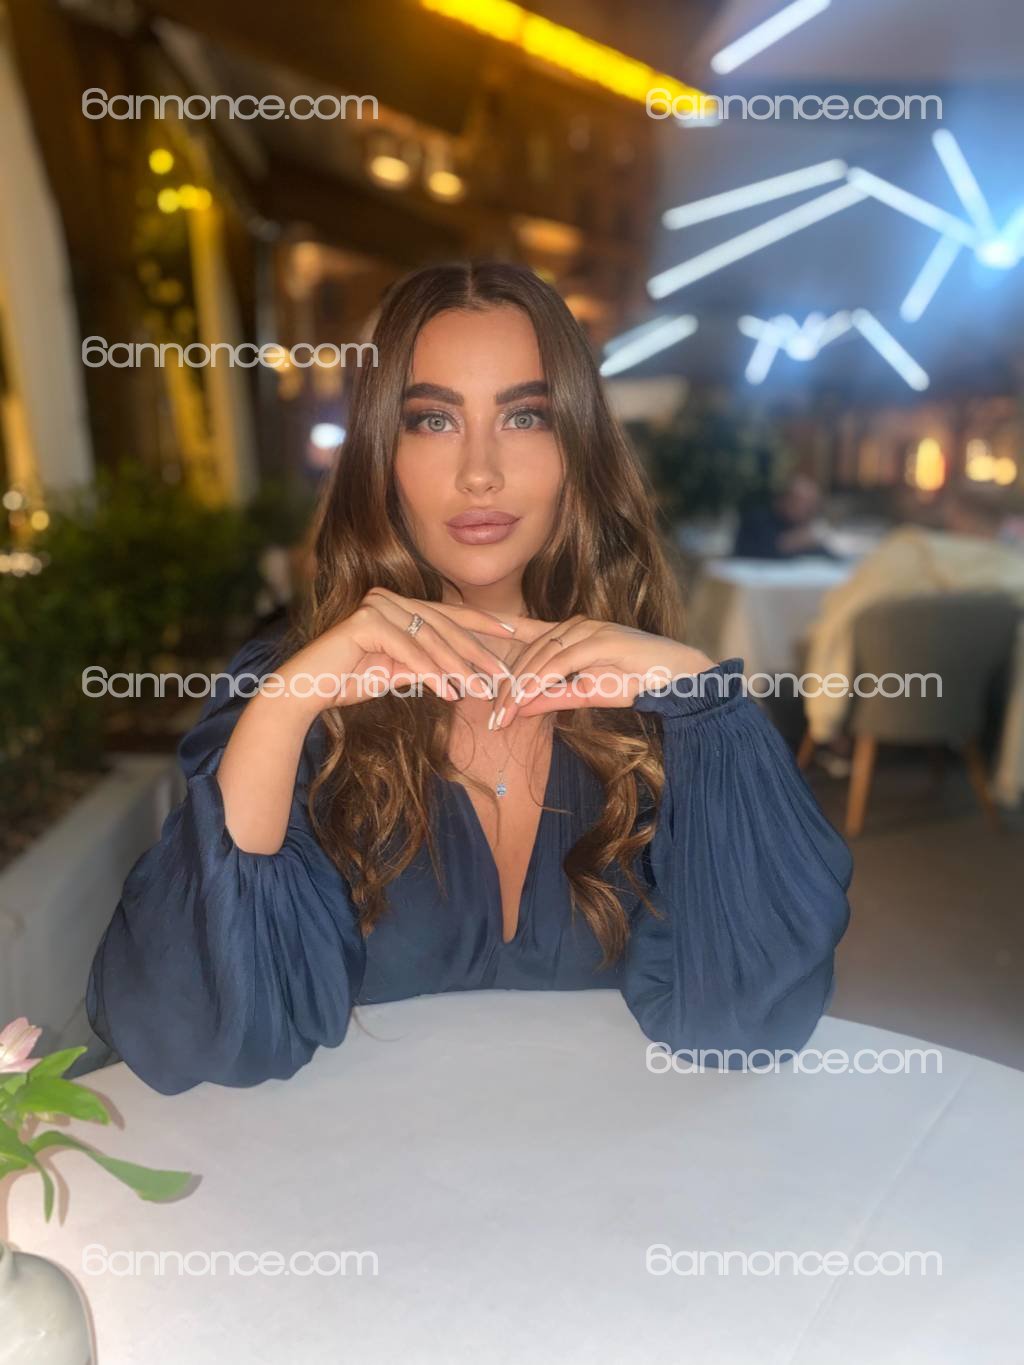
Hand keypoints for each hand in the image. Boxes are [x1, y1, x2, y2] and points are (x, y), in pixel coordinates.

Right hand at [280, 589, 518, 713]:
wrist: (305, 691)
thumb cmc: (348, 682)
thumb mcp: (398, 673)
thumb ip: (427, 666)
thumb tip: (465, 675)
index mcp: (398, 605)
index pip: (448, 615)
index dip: (484, 624)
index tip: (516, 636)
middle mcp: (388, 599)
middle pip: (443, 626)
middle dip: (477, 651)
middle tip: (505, 673)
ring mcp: (376, 606)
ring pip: (429, 639)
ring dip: (458, 667)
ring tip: (482, 689)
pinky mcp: (365, 622)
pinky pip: (408, 651)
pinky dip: (431, 673)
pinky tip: (451, 691)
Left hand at [487, 614, 714, 729]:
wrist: (677, 678)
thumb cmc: (635, 682)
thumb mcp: (586, 693)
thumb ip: (553, 697)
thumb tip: (519, 708)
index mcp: (570, 633)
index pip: (526, 633)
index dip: (495, 638)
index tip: (467, 649)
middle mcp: (575, 625)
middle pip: (528, 652)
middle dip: (505, 685)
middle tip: (490, 715)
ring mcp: (588, 629)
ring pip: (540, 658)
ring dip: (518, 688)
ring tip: (502, 715)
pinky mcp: (600, 639)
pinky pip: (561, 662)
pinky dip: (540, 682)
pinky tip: (524, 700)